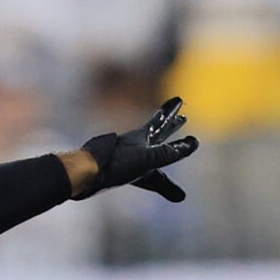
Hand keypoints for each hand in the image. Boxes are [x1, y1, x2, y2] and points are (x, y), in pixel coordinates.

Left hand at [74, 97, 197, 202]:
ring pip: (149, 155)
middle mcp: (135, 145)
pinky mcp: (117, 172)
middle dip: (170, 126)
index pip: (161, 122)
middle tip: (181, 118)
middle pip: (157, 134)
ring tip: (168, 154)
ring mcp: (126, 158)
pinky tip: (144, 179)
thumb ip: (169, 153)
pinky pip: (139, 173)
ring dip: (161, 153)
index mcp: (142, 138)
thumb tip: (193, 144)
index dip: (171, 112)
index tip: (179, 100)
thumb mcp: (147, 158)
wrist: (85, 174)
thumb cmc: (116, 164)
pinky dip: (147, 176)